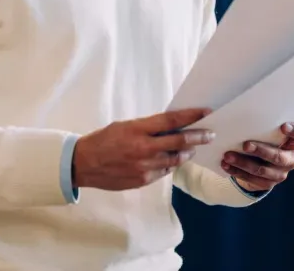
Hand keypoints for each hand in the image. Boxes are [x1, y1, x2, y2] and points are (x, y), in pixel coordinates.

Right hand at [72, 108, 214, 190]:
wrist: (84, 164)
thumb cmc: (104, 140)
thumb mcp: (125, 126)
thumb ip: (148, 127)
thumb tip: (172, 125)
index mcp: (138, 129)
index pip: (171, 120)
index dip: (191, 116)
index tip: (206, 112)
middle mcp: (144, 148)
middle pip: (180, 141)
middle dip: (198, 136)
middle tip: (209, 133)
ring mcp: (144, 166)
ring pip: (175, 159)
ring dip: (186, 152)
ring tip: (192, 147)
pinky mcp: (143, 180)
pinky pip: (164, 171)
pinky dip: (171, 164)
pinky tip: (173, 159)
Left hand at [221, 122, 293, 192]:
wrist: (259, 161)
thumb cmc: (262, 137)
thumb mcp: (265, 129)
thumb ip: (261, 122)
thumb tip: (237, 106)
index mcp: (293, 142)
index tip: (283, 126)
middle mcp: (290, 158)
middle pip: (278, 157)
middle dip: (261, 151)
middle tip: (245, 145)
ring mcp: (280, 173)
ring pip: (262, 170)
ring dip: (243, 163)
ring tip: (228, 156)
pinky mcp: (268, 183)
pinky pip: (252, 179)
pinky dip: (237, 172)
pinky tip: (226, 165)